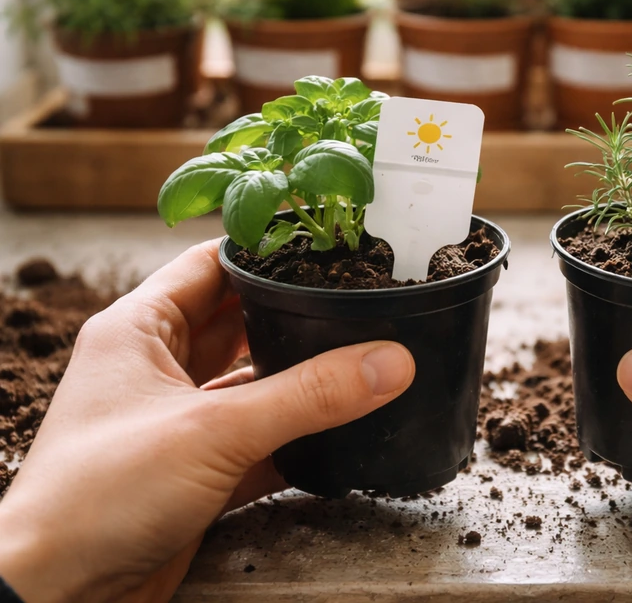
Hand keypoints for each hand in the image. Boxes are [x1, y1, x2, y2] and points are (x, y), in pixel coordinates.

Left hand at [0, 240, 414, 602]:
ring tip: (362, 360)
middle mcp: (156, 369)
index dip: (266, 253)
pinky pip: (259, 440)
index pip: (210, 266)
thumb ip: (309, 395)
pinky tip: (340, 431)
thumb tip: (390, 361)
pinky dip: (296, 437)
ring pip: (252, 384)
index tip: (327, 248)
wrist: (57, 597)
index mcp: (139, 330)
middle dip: (295, 316)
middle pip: (239, 323)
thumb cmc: (96, 497)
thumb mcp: (214, 431)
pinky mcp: (195, 472)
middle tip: (357, 302)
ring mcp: (177, 422)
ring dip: (300, 381)